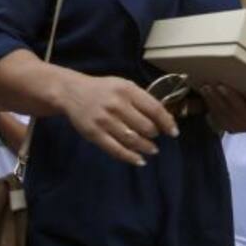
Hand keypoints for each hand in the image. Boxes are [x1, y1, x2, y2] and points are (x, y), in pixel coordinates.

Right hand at [59, 74, 179, 165]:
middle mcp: (116, 105)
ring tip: (151, 149)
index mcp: (126, 90)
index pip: (154, 109)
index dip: (167, 123)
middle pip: (145, 127)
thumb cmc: (103, 89)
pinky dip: (131, 158)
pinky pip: (116, 150)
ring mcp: (104, 120)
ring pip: (133, 140)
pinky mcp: (94, 134)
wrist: (72, 92)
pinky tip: (139, 160)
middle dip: (154, 134)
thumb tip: (164, 118)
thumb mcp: (123, 85)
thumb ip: (141, 99)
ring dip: (146, 147)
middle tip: (154, 136)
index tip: (173, 132)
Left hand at [198, 85, 245, 133]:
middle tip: (220, 85)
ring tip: (207, 87)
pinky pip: (218, 120)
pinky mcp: (230, 128)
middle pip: (244, 112)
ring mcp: (243, 127)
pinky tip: (205, 95)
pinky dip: (210, 106)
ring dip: (216, 101)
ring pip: (228, 116)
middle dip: (231, 98)